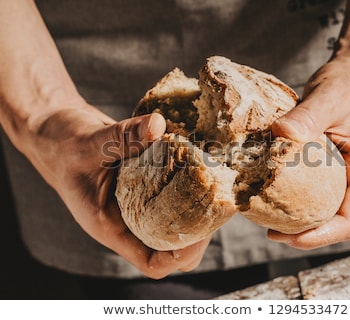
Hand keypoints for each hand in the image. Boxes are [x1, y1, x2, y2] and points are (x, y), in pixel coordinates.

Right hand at [27, 103, 209, 278]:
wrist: (58, 133)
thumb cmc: (63, 145)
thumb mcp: (87, 142)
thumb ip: (122, 136)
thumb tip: (158, 125)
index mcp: (111, 226)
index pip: (152, 261)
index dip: (180, 254)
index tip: (203, 229)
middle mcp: (129, 220)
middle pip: (173, 246)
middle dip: (198, 230)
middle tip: (216, 201)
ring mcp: (139, 203)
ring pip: (176, 219)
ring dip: (197, 205)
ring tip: (215, 182)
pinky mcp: (147, 183)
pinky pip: (173, 191)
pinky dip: (188, 181)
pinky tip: (201, 161)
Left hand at [267, 0, 349, 249]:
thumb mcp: (330, 96)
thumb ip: (306, 117)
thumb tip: (277, 135)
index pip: (349, 221)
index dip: (317, 237)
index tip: (284, 237)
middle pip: (335, 222)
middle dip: (303, 232)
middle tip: (268, 229)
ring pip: (326, 209)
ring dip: (299, 217)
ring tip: (267, 215)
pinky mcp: (335, 165)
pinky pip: (318, 190)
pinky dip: (297, 196)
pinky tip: (273, 190)